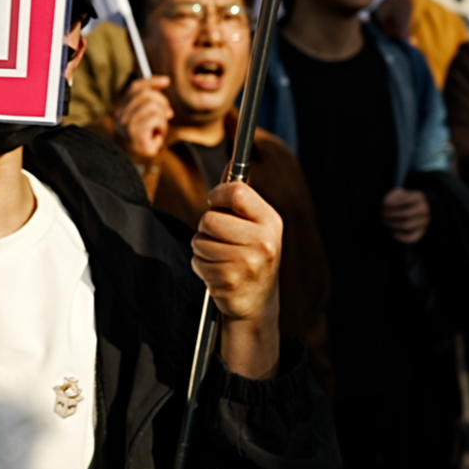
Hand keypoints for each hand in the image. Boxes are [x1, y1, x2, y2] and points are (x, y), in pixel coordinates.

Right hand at [112, 77, 172, 165]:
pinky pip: (156, 119)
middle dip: (162, 103)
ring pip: (153, 106)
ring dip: (162, 119)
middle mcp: (121, 116)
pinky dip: (162, 127)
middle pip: (147, 95)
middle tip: (166, 115)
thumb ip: (150, 102)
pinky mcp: (135, 133)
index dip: (152, 81)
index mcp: (122, 110)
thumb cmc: (145, 144)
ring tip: (158, 130)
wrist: (138, 169)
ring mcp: (126, 125)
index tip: (166, 81)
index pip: (135, 88)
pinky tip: (157, 136)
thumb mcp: (147, 119)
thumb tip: (162, 83)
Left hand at [193, 180, 283, 378]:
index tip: (215, 202)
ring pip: (200, 241)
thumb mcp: (255, 226)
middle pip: (210, 219)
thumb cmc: (252, 257)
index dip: (218, 195)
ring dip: (203, 249)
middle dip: (207, 228)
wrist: (258, 303)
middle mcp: (263, 242)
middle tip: (221, 239)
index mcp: (271, 222)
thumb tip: (230, 164)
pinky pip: (197, 261)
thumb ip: (240, 198)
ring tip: (221, 258)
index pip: (237, 192)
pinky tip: (218, 273)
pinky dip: (201, 267)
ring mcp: (247, 263)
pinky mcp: (229, 281)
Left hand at [381, 188, 429, 243]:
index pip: (406, 199)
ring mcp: (424, 221)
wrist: (417, 207)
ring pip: (407, 225)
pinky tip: (393, 234)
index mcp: (419, 197)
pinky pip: (413, 237)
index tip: (384, 204)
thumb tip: (386, 202)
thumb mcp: (399, 192)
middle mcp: (424, 209)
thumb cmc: (404, 199)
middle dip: (391, 214)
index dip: (394, 202)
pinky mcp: (421, 231)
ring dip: (393, 224)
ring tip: (385, 221)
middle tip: (382, 214)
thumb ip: (392, 194)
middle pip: (406, 214)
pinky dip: (402, 238)